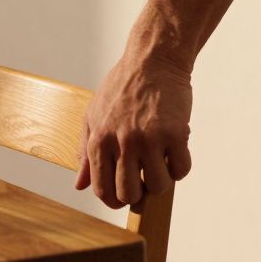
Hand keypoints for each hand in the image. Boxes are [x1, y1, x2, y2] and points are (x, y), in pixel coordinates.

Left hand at [76, 51, 192, 207]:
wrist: (153, 61)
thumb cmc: (122, 87)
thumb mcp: (93, 116)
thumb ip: (86, 152)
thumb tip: (79, 184)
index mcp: (99, 140)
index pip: (102, 189)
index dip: (114, 199)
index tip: (124, 197)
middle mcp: (122, 142)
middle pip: (129, 193)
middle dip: (139, 194)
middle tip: (145, 179)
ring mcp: (149, 139)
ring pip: (158, 186)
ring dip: (162, 180)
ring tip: (161, 162)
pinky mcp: (175, 133)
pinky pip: (181, 170)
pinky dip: (180, 167)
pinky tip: (175, 151)